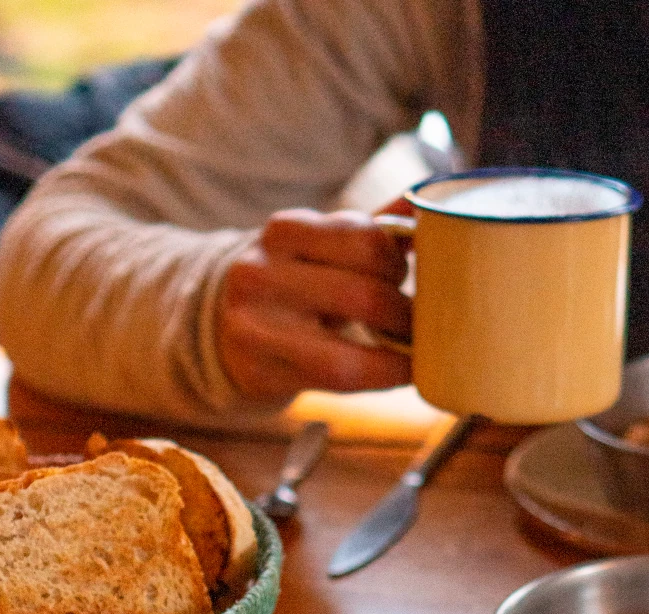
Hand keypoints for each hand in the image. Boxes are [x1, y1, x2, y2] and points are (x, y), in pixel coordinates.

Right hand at [215, 208, 411, 399]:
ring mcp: (256, 325)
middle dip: (404, 315)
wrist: (221, 328)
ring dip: (395, 351)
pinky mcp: (260, 370)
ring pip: (353, 348)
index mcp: (285, 230)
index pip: (365, 237)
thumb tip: (428, 200)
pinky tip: (394, 370)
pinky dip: (381, 375)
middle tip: (415, 323)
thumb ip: (371, 230)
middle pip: (364, 295)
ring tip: (406, 348)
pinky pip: (341, 378)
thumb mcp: (320, 248)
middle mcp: (262, 272)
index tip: (405, 276)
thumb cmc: (291, 286)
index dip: (399, 261)